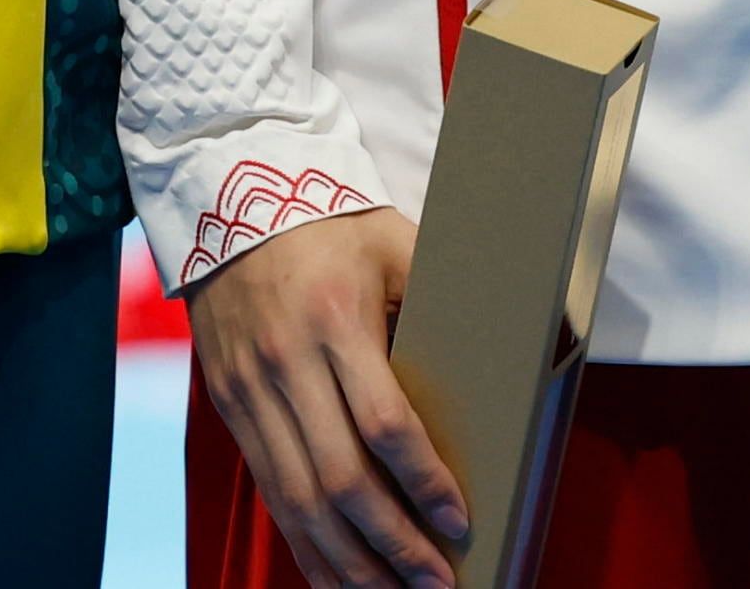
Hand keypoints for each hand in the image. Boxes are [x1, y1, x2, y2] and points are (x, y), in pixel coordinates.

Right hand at [188, 208, 467, 588]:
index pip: (382, 421)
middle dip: (392, 543)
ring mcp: (251, 392)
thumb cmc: (332, 224)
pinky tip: (337, 579)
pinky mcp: (232, 409)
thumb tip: (518, 338)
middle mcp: (286, 364)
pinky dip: (304, 546)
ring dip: (349, 562)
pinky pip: (269, 494)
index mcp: (335, 320)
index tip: (459, 520)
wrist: (231, 200)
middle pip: (339, 480)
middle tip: (437, 582)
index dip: (423, 480)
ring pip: (298, 502)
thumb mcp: (394, 242)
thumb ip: (440, 296)